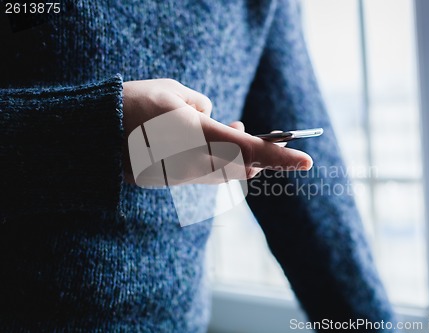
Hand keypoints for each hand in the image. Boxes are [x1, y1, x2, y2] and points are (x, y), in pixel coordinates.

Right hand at [122, 79, 311, 183]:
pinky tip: (209, 144)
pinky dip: (215, 162)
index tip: (307, 161)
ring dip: (235, 156)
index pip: (249, 149)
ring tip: (232, 129)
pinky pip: (206, 176)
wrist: (94, 134)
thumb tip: (215, 120)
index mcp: (196, 133)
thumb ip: (203, 106)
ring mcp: (182, 176)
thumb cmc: (134, 103)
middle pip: (242, 165)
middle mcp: (193, 160)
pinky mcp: (172, 182)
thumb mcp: (174, 91)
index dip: (280, 155)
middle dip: (255, 152)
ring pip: (225, 173)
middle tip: (251, 130)